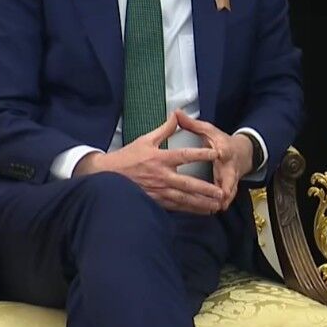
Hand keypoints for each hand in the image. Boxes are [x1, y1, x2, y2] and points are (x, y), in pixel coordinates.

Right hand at [74, 111, 224, 214]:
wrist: (106, 176)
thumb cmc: (127, 157)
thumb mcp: (145, 140)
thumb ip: (165, 129)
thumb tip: (177, 114)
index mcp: (160, 159)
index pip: (184, 155)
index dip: (201, 154)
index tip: (216, 153)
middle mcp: (161, 176)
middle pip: (187, 184)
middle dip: (205, 189)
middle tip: (221, 192)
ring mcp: (158, 191)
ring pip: (183, 199)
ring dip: (200, 203)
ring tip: (215, 205)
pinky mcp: (154, 201)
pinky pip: (174, 207)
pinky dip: (188, 210)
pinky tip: (200, 211)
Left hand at [175, 109, 252, 210]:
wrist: (242, 153)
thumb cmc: (220, 141)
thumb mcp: (208, 130)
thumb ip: (191, 124)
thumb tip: (176, 112)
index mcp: (223, 149)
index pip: (223, 150)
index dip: (220, 151)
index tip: (219, 154)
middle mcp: (229, 166)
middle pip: (229, 176)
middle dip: (225, 186)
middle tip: (220, 194)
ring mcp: (230, 179)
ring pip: (228, 191)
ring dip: (222, 199)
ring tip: (213, 208)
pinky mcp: (229, 188)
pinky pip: (225, 198)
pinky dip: (219, 204)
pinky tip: (210, 212)